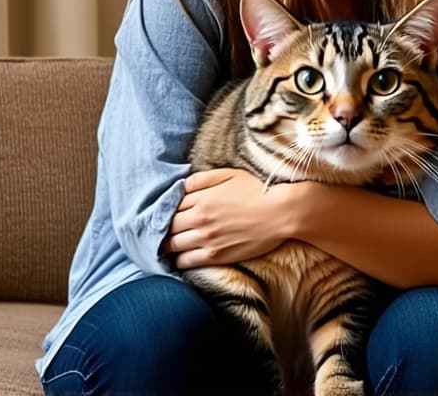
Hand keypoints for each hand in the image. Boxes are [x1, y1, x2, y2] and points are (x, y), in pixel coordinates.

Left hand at [164, 168, 294, 268]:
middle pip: (167, 227)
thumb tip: (180, 186)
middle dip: (160, 229)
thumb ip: (201, 179)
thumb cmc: (256, 190)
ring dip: (166, 246)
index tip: (161, 214)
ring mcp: (207, 239)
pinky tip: (177, 259)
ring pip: (172, 246)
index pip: (169, 206)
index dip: (163, 210)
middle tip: (157, 231)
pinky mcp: (216, 256)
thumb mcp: (228, 174)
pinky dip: (178, 261)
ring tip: (164, 246)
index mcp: (201, 198)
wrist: (280, 213)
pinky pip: (186, 262)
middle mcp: (199, 219)